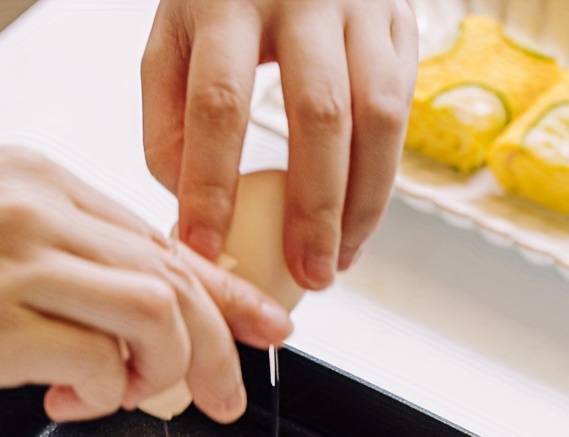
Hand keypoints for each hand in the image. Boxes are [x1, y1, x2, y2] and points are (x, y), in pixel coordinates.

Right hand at [0, 150, 291, 422]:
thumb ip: (50, 255)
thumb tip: (110, 314)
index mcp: (42, 185)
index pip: (165, 241)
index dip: (226, 293)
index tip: (262, 327)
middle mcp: (42, 214)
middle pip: (178, 281)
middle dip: (220, 349)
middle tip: (223, 396)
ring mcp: (19, 265)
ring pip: (157, 315)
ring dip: (162, 373)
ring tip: (124, 398)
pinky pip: (95, 364)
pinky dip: (99, 395)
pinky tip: (61, 402)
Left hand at [142, 0, 417, 288]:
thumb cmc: (220, 2)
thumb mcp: (173, 41)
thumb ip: (168, 121)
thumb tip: (191, 206)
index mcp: (225, 0)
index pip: (218, 105)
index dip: (212, 185)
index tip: (206, 249)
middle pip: (317, 114)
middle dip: (313, 210)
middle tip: (305, 276)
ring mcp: (360, 5)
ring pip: (378, 114)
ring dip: (362, 203)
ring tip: (337, 263)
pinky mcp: (399, 21)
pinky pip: (401, 108)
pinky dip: (382, 177)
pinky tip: (356, 223)